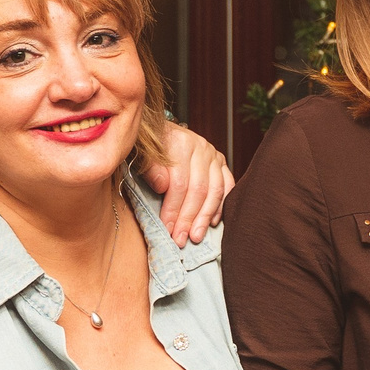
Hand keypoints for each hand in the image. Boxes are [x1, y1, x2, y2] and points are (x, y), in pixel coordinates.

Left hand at [145, 123, 231, 245]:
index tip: (166, 229)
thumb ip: (150, 168)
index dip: (173, 209)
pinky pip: (227, 187)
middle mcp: (202, 147)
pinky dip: (220, 206)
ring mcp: (214, 155)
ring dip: (205, 217)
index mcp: (181, 143)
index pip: (179, 183)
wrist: (159, 130)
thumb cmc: (148, 147)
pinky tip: (212, 223)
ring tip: (196, 237)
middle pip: (199, 190)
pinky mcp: (222, 163)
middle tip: (180, 239)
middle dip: (189, 218)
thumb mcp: (141, 154)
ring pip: (215, 191)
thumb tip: (162, 186)